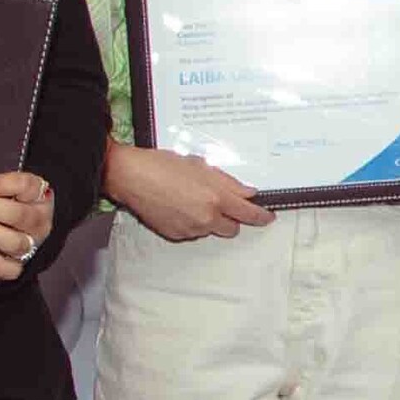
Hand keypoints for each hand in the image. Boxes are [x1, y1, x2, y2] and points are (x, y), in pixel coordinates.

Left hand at [0, 169, 56, 282]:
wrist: (19, 225)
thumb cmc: (10, 201)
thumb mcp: (9, 188)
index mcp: (39, 196)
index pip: (24, 185)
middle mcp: (39, 222)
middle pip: (18, 215)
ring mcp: (32, 245)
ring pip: (15, 242)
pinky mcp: (22, 264)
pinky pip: (12, 269)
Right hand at [107, 141, 267, 242]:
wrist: (132, 177)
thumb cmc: (163, 165)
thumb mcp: (201, 166)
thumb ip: (228, 183)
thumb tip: (248, 193)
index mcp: (216, 197)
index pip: (248, 213)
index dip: (261, 216)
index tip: (267, 217)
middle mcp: (206, 218)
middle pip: (232, 229)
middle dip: (231, 219)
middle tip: (220, 204)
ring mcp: (190, 229)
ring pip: (210, 229)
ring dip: (208, 219)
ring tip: (189, 199)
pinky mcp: (175, 235)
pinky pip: (191, 232)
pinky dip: (190, 222)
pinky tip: (177, 206)